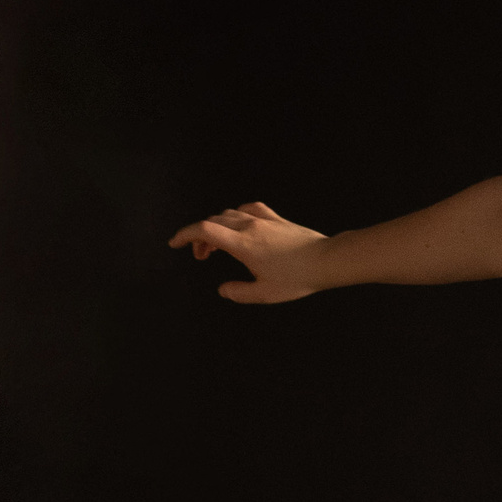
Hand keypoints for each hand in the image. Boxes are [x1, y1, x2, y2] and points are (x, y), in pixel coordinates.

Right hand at [168, 200, 331, 302]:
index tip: (175, 243)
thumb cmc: (298, 278)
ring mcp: (263, 220)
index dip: (184, 235)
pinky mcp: (276, 218)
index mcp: (242, 244)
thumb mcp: (265, 293)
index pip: (204, 230)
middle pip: (213, 222)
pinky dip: (237, 214)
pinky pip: (250, 208)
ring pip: (229, 214)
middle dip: (200, 237)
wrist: (327, 260)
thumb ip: (239, 292)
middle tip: (202, 256)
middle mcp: (249, 227)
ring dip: (217, 226)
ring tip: (218, 245)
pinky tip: (240, 223)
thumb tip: (223, 290)